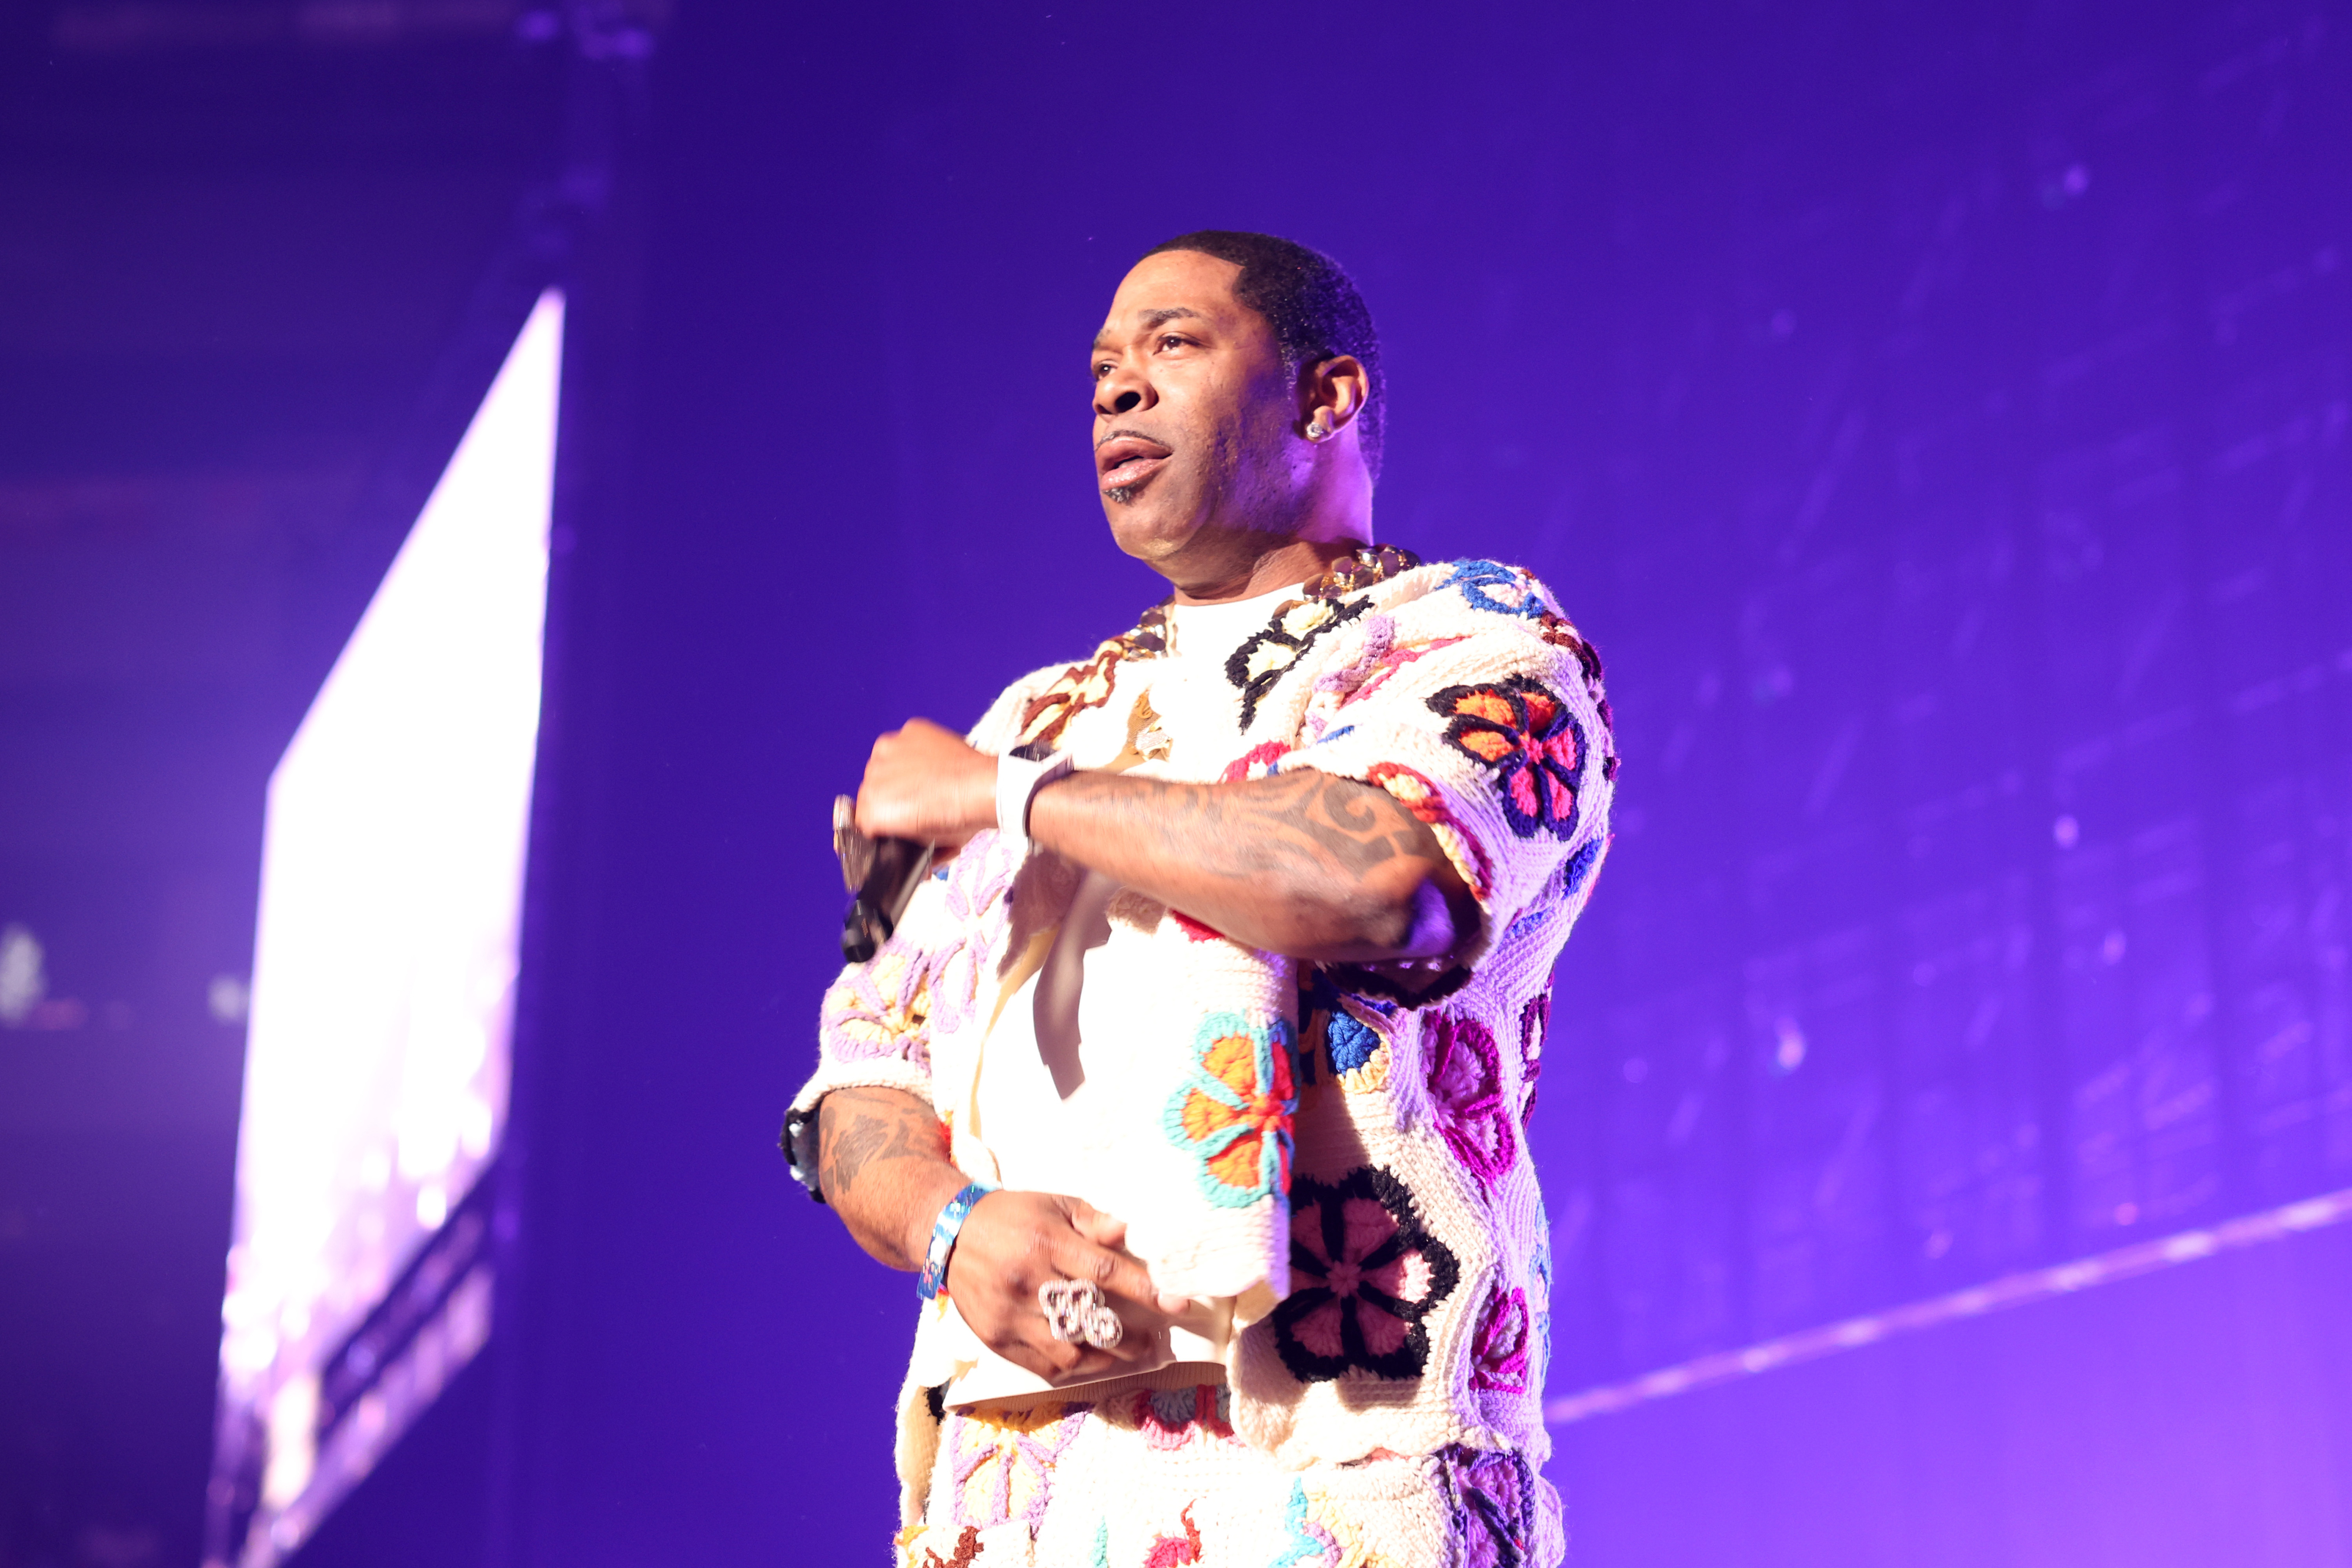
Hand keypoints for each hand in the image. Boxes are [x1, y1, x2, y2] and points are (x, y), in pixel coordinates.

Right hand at [855, 717, 998, 846]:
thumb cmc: (962, 817)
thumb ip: (909, 844)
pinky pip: (904, 743)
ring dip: (899, 772)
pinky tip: (934, 762)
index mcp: (875, 810)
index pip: (864, 818)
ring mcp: (891, 749)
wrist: (988, 788)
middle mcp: (874, 777)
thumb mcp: (930, 844)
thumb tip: (909, 848)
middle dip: (890, 796)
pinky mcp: (910, 731)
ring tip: (927, 780)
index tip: (897, 821)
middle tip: (916, 802)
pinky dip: (915, 751)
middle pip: (872, 789)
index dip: (882, 822)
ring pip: (885, 763)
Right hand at [943, 1190, 1188, 1383]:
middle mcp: (1029, 1282)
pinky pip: (1044, 1367)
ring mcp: (1011, 1316)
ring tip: (1131, 1353)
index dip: (1145, 1290)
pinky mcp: (997, 1339)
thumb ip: (1093, 1221)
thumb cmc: (1013, 1216)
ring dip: (1108, 1358)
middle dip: (1132, 1335)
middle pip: (1090, 1320)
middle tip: (1157, 1338)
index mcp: (1046, 1243)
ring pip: (1070, 1352)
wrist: (950, 1232)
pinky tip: (1095, 1361)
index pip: (1104, 1272)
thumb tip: (1129, 1233)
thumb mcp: (1054, 1204)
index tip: (1177, 1303)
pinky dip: (1075, 1369)